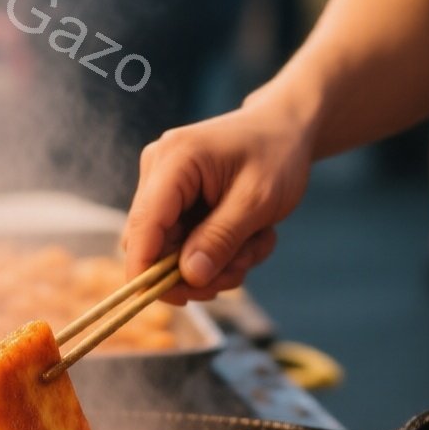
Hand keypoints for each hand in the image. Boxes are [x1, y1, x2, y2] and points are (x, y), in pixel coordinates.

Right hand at [122, 81, 317, 302]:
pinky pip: (185, 242)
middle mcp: (158, 170)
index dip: (148, 270)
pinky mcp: (176, 199)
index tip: (175, 300)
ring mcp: (164, 184)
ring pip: (172, 250)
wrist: (285, 128)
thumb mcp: (257, 200)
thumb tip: (188, 278)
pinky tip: (249, 236)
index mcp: (173, 161)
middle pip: (154, 244)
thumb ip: (221, 238)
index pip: (143, 225)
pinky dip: (218, 251)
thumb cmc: (276, 154)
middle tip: (240, 270)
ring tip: (255, 244)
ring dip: (216, 261)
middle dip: (197, 269)